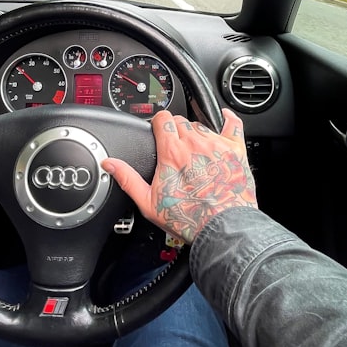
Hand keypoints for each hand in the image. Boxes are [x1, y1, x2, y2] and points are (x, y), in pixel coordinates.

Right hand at [101, 108, 257, 243]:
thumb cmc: (188, 219)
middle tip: (174, 148)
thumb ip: (127, 178)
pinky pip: (233, 124)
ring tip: (195, 152)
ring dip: (196, 133)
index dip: (158, 123)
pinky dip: (228, 119)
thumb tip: (109, 164)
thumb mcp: (148, 202)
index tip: (158, 131)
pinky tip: (224, 117)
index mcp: (172, 152)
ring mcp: (217, 144)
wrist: (223, 229)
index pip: (163, 119)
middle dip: (175, 130)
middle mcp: (195, 143)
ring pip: (202, 125)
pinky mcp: (236, 151)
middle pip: (181, 121)